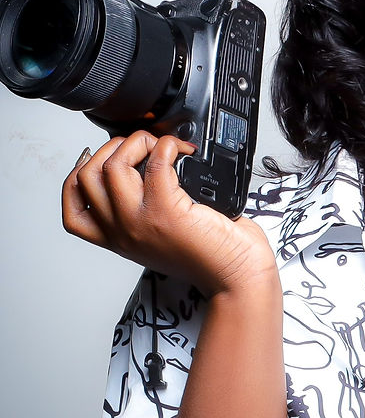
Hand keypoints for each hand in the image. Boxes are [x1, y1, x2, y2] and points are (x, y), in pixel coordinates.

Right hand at [63, 131, 277, 296]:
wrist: (238, 275)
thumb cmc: (212, 255)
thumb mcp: (163, 237)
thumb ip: (144, 213)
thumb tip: (145, 168)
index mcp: (119, 240)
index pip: (74, 209)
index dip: (79, 175)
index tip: (102, 158)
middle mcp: (123, 232)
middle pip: (88, 177)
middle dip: (112, 148)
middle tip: (142, 147)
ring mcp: (141, 220)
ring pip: (112, 165)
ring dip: (138, 142)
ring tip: (162, 146)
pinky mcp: (167, 210)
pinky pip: (156, 161)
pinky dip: (168, 146)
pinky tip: (183, 151)